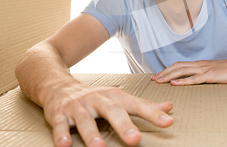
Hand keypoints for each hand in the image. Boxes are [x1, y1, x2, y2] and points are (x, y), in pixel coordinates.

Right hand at [43, 83, 173, 146]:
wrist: (58, 85)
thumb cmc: (95, 97)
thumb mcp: (119, 98)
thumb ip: (143, 105)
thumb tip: (169, 107)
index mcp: (115, 96)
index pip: (137, 105)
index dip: (153, 113)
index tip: (168, 122)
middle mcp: (98, 100)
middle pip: (112, 111)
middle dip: (123, 125)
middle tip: (135, 139)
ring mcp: (78, 106)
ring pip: (85, 120)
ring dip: (92, 134)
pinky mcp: (59, 113)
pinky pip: (60, 125)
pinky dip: (62, 135)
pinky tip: (65, 146)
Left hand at [151, 59, 226, 85]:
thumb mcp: (216, 72)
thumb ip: (206, 74)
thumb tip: (198, 79)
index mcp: (201, 64)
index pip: (181, 65)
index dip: (168, 69)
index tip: (159, 75)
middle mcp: (201, 65)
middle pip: (178, 66)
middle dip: (164, 72)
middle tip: (153, 79)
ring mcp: (205, 69)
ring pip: (183, 71)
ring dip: (169, 76)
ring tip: (159, 81)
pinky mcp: (211, 76)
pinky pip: (194, 78)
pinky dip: (183, 81)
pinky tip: (175, 84)